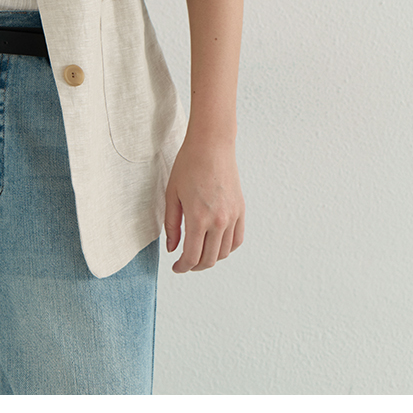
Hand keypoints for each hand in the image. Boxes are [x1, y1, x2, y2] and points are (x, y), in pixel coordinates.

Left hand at [164, 138, 244, 271]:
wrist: (211, 145)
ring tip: (199, 253)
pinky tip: (216, 245)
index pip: (192, 257)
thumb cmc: (188, 165)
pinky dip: (227, 248)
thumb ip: (171, 224)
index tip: (176, 267)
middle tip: (185, 264)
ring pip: (224, 252)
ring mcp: (232, 216)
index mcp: (198, 218)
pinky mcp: (240, 210)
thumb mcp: (172, 194)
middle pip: (209, 259)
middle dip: (195, 266)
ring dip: (211, 258)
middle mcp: (218, 221)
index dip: (182, 267)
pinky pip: (237, 240)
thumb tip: (172, 249)